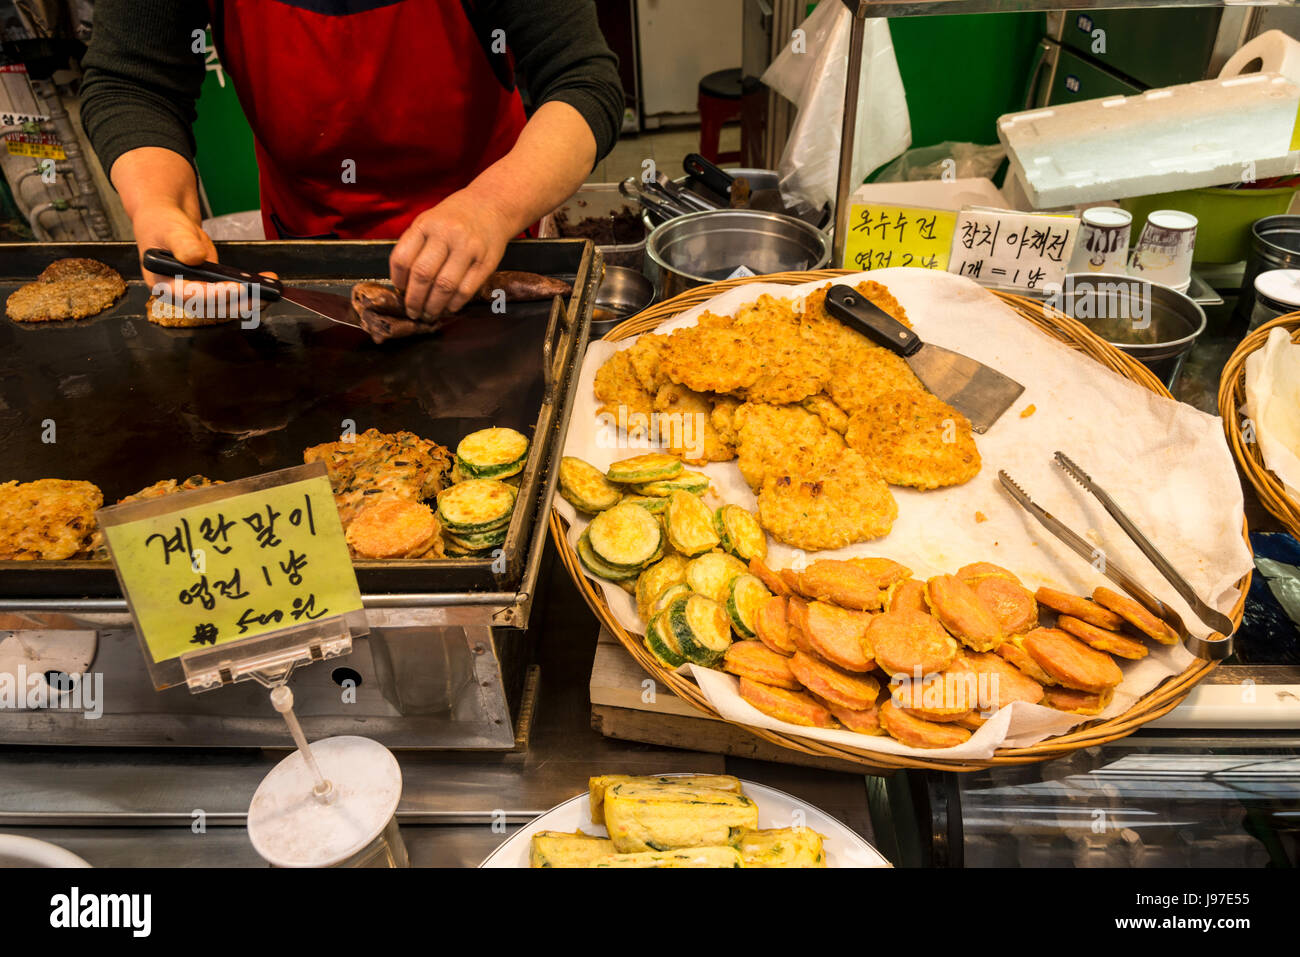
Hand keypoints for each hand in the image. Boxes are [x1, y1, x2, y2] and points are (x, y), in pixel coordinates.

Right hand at [129, 202, 274, 312]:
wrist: (168, 224)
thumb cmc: (163, 226)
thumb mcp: (170, 230)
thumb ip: (182, 244)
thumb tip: (195, 257)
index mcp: (164, 284)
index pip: (190, 296)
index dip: (214, 295)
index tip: (236, 288)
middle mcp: (182, 295)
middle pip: (213, 306)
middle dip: (240, 302)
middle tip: (261, 293)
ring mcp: (199, 294)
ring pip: (227, 305)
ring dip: (251, 300)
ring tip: (271, 289)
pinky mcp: (213, 289)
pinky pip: (233, 296)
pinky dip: (251, 291)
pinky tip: (267, 281)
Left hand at [389, 188, 513, 318]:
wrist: (492, 205)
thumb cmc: (455, 217)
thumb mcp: (429, 221)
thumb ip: (415, 246)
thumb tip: (404, 283)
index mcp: (426, 224)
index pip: (402, 258)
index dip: (398, 280)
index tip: (400, 290)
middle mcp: (446, 234)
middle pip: (422, 275)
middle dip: (414, 300)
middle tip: (412, 312)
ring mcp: (468, 248)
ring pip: (444, 286)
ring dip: (434, 306)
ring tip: (429, 314)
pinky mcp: (486, 262)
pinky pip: (466, 290)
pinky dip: (454, 304)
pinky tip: (449, 307)